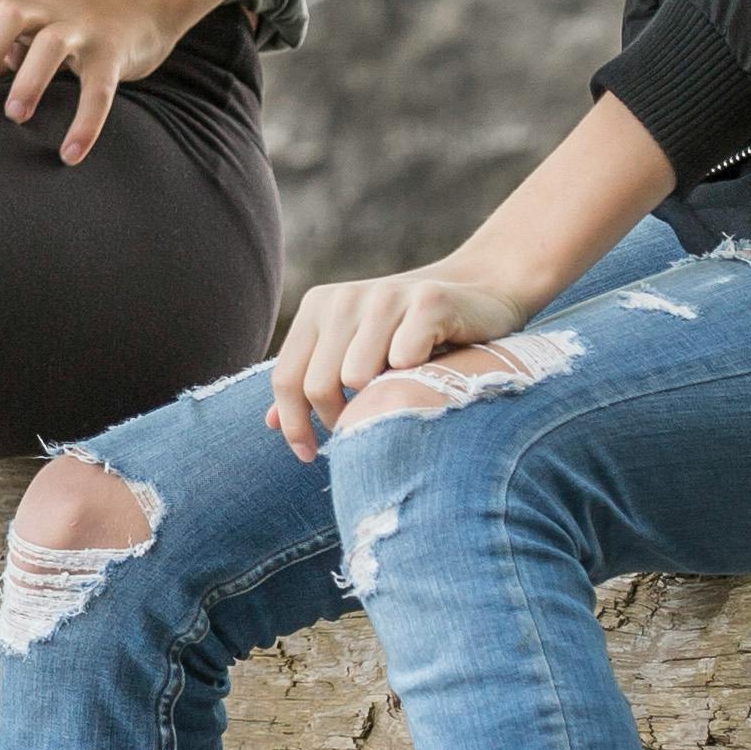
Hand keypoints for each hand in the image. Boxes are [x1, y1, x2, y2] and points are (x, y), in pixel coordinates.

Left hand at [0, 0, 190, 163]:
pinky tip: (71, 155)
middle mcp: (42, 10)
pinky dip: (86, 122)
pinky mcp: (111, 54)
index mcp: (8, 6)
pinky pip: (99, 89)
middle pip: (4, 15)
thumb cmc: (64, 23)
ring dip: (30, 81)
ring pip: (51, 45)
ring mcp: (80, 29)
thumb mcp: (20, 34)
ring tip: (16, 116)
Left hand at [265, 267, 536, 459]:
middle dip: (338, 419)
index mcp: (319, 307)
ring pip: (357, 376)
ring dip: (378, 399)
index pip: (287, 377)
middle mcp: (345, 297)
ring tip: (399, 395)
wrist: (480, 293)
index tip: (308, 456)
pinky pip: (404, 358)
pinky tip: (430, 371)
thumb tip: (270, 425)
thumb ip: (313, 380)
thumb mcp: (355, 351)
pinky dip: (414, 375)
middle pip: (318, 385)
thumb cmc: (410, 334)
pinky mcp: (429, 301)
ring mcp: (386, 296)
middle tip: (365, 428)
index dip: (294, 424)